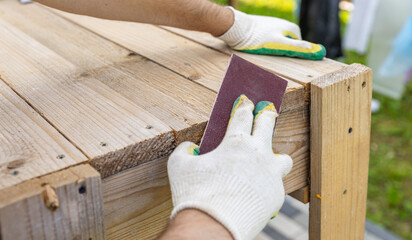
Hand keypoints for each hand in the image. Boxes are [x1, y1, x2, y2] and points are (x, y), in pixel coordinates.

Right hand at [168, 95, 292, 239]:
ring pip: (282, 158)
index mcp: (236, 143)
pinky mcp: (276, 195)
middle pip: (267, 125)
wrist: (212, 227)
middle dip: (267, 114)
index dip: (244, 105)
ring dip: (275, 155)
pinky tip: (259, 189)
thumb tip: (191, 148)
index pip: (243, 115)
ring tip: (267, 159)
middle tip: (267, 109)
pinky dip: (268, 184)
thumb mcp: (178, 166)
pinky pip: (276, 185)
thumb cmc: (194, 195)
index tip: (246, 100)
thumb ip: (185, 150)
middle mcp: (258, 154)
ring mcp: (271, 175)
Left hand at [218, 7, 325, 59]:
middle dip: (282, 54)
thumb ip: (298, 48)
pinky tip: (256, 51)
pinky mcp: (261, 30)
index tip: (286, 64)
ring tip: (262, 54)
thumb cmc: (257, 38)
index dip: (294, 57)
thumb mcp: (280, 45)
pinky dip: (264, 47)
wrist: (235, 28)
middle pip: (289, 46)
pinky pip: (267, 42)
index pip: (300, 48)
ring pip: (277, 44)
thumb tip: (319, 52)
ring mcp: (272, 27)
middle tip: (272, 60)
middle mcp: (284, 25)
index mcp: (292, 28)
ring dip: (272, 51)